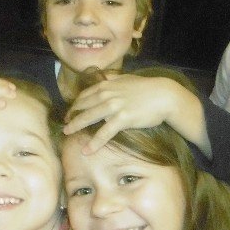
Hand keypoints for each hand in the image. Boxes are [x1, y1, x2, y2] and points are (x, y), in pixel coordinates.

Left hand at [63, 74, 187, 153]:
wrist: (164, 95)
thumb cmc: (147, 87)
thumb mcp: (126, 78)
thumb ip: (112, 79)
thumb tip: (102, 78)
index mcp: (106, 85)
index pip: (84, 95)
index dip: (75, 105)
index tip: (70, 112)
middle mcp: (107, 94)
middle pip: (83, 106)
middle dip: (71, 116)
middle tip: (65, 125)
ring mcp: (114, 107)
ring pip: (89, 118)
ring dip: (76, 126)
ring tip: (67, 134)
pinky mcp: (123, 119)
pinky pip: (104, 133)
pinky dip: (94, 143)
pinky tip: (87, 151)